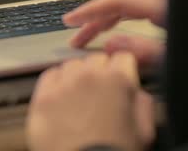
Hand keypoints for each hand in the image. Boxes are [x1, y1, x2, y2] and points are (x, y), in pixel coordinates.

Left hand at [27, 52, 155, 150]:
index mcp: (117, 80)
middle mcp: (88, 76)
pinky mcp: (42, 98)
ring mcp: (63, 85)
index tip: (120, 79)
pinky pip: (49, 76)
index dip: (123, 70)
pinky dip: (56, 83)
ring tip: (80, 99)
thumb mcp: (144, 130)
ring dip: (78, 77)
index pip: (122, 57)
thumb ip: (142, 101)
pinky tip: (62, 99)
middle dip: (101, 73)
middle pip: (96, 60)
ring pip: (72, 66)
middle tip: (101, 95)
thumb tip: (136, 90)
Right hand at [63, 0, 166, 69]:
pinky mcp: (173, 11)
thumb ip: (145, 51)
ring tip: (92, 36)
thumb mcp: (174, 57)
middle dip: (94, 20)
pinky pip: (141, 9)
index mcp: (161, 5)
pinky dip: (124, 18)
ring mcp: (168, 4)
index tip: (69, 21)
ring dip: (108, 20)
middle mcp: (162, 0)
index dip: (90, 11)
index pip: (117, 2)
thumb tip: (112, 45)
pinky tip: (120, 29)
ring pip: (131, 5)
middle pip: (121, 4)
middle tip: (76, 39)